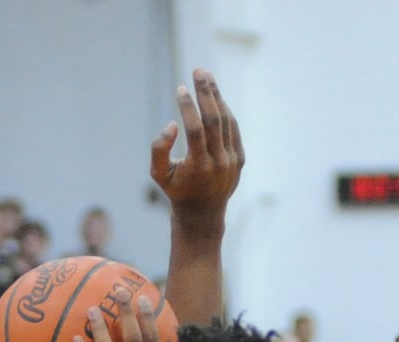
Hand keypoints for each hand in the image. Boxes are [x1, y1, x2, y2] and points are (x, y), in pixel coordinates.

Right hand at [150, 68, 244, 224]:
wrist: (203, 213)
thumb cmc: (176, 190)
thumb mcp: (159, 174)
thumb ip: (159, 149)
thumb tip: (172, 124)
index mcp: (199, 166)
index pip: (195, 130)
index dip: (187, 107)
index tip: (180, 89)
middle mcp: (219, 162)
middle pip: (214, 120)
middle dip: (206, 92)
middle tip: (198, 71)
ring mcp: (232, 160)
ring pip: (226, 121)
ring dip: (216, 97)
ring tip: (206, 77)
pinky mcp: (239, 158)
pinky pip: (233, 128)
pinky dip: (224, 111)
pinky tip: (215, 97)